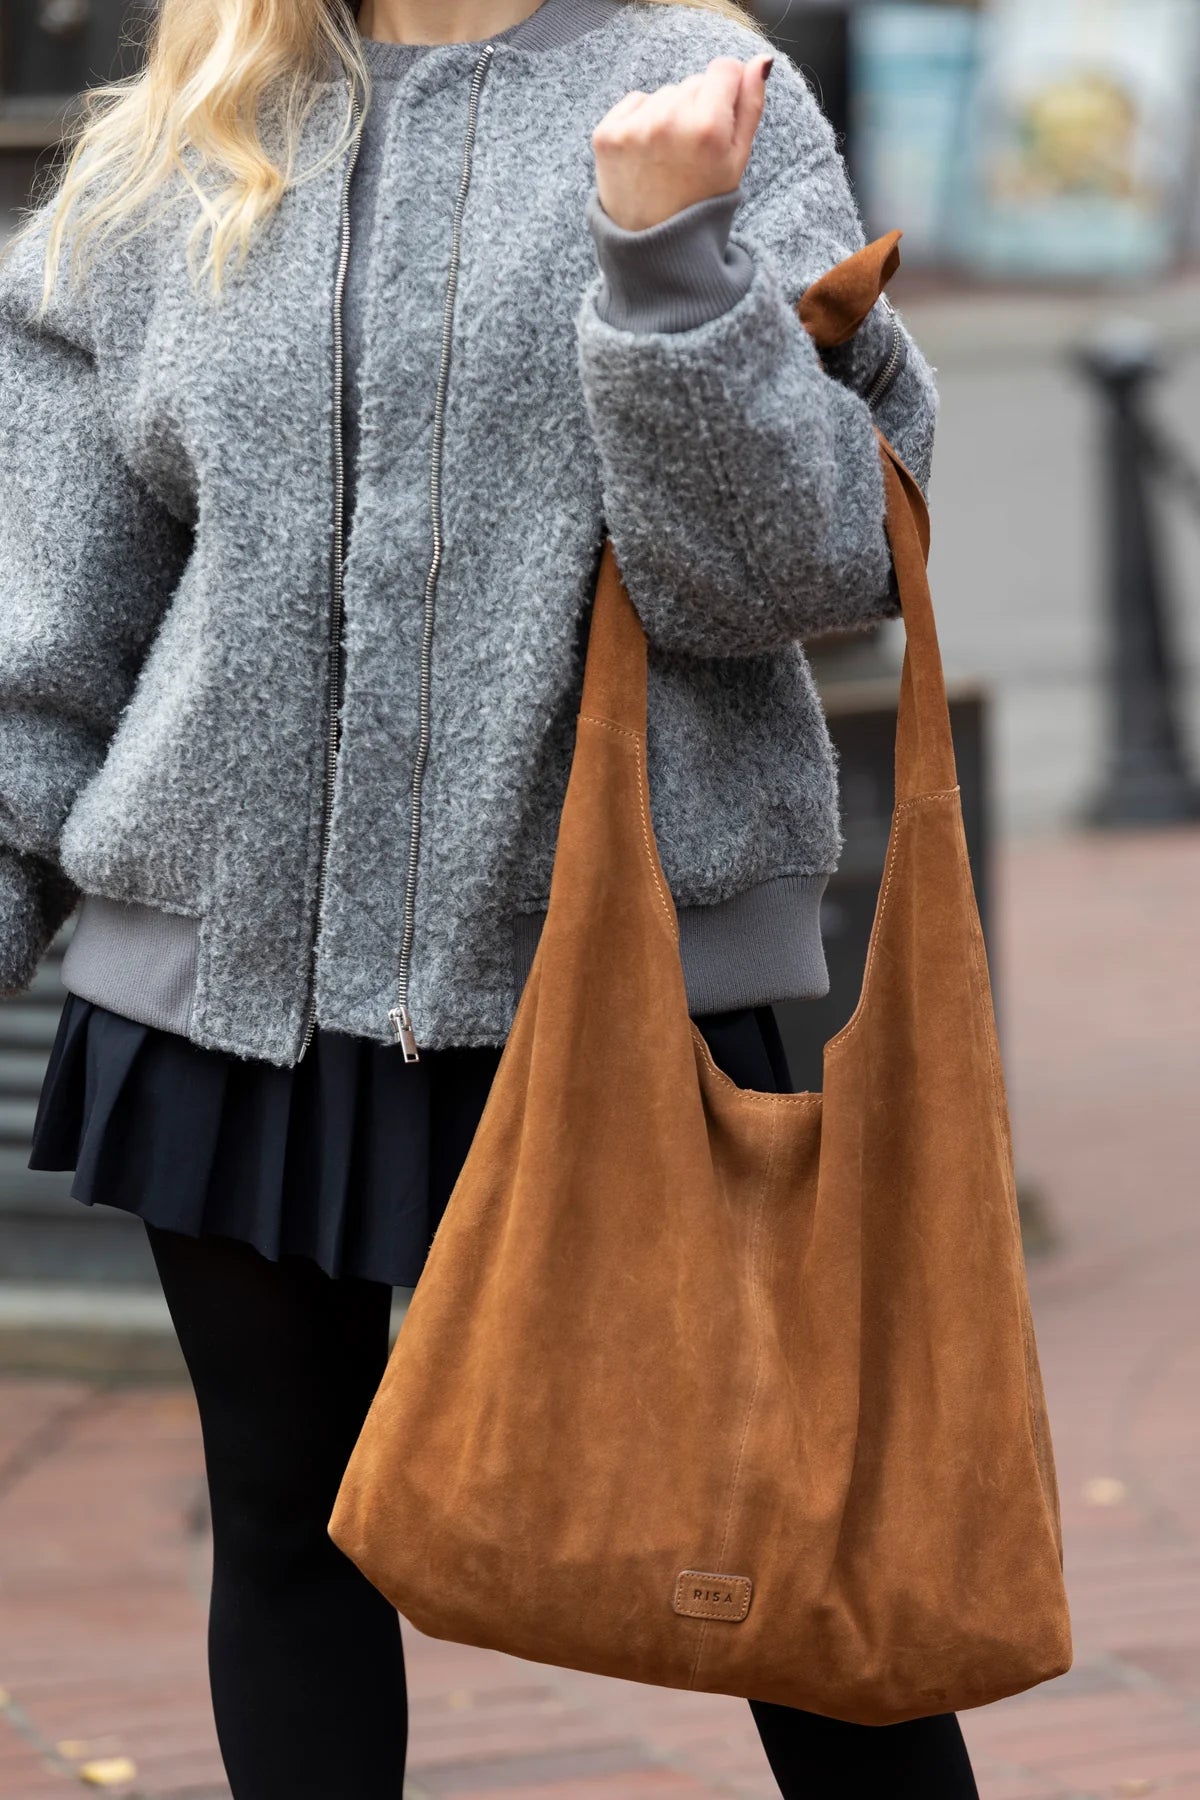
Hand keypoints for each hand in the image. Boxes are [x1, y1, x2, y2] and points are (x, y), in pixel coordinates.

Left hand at [592, 53, 773, 233]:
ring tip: (668, 158)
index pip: (724, 68)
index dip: (727, 91)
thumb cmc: (701, 204)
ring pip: (664, 93)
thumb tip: (760, 62)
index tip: (720, 118)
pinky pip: (635, 102)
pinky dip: (641, 121)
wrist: (653, 247)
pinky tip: (647, 155)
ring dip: (669, 116)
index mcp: (707, 127)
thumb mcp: (737, 161)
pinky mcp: (607, 134)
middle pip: (693, 82)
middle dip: (697, 109)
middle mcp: (669, 121)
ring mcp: (634, 127)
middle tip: (691, 154)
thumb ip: (751, 106)